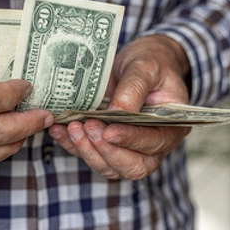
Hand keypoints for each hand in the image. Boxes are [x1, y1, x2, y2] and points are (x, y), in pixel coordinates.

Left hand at [48, 35, 190, 179]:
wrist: (140, 63)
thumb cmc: (151, 63)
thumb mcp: (146, 67)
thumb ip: (134, 88)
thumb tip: (118, 112)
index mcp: (171, 127)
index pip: (152, 143)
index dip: (130, 139)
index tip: (108, 131)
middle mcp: (153, 146)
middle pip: (132, 166)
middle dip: (106, 151)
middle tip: (87, 127)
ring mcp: (129, 149)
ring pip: (109, 166)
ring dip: (87, 150)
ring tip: (71, 127)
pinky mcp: (108, 146)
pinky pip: (90, 155)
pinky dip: (72, 146)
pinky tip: (58, 129)